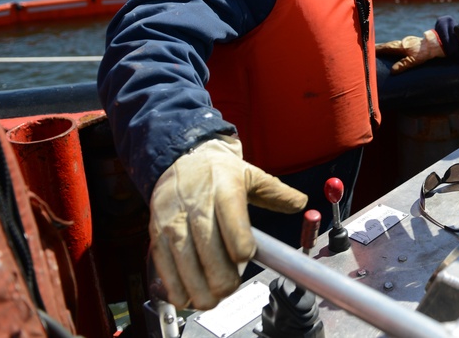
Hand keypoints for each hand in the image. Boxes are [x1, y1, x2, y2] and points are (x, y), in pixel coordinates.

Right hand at [149, 136, 306, 309]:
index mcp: (224, 188)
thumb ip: (276, 192)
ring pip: (184, 258)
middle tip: (230, 288)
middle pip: (207, 245)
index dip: (239, 244)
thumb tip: (300, 202)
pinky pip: (164, 262)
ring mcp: (174, 219)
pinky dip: (174, 284)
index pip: (232, 220)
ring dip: (197, 285)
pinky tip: (186, 296)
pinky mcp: (157, 232)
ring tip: (212, 299)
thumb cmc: (218, 172)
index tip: (246, 257)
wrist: (181, 158)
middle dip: (219, 273)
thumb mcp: (251, 174)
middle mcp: (197, 204)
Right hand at [375, 30, 444, 73]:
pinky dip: (393, 47)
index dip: (377, 49)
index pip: (386, 47)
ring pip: (393, 44)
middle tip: (371, 49)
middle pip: (388, 45)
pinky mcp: (411, 42)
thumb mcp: (413, 61)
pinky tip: (395, 50)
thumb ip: (403, 65)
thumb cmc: (424, 52)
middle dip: (380, 47)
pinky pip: (398, 45)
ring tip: (380, 50)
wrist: (435, 44)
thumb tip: (392, 71)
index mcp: (400, 46)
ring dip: (386, 47)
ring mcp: (406, 41)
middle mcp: (402, 42)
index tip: (369, 49)